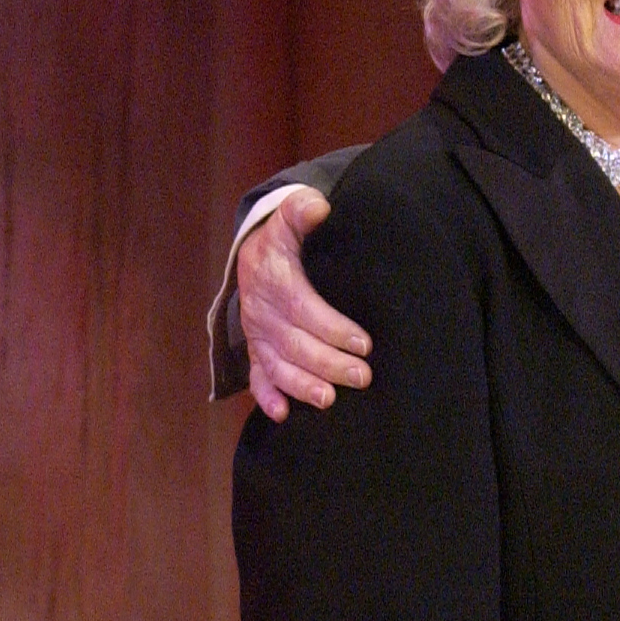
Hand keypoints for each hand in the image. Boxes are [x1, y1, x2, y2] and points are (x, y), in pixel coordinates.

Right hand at [238, 188, 371, 417]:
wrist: (254, 253)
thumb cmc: (284, 237)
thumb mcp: (289, 216)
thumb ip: (301, 210)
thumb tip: (317, 206)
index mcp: (273, 279)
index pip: (303, 309)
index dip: (332, 328)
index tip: (365, 343)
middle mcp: (261, 312)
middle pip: (294, 344)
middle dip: (327, 363)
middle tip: (362, 376)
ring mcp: (257, 334)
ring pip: (276, 366)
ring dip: (301, 385)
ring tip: (329, 400)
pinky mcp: (256, 350)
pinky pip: (257, 377)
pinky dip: (266, 397)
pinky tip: (282, 414)